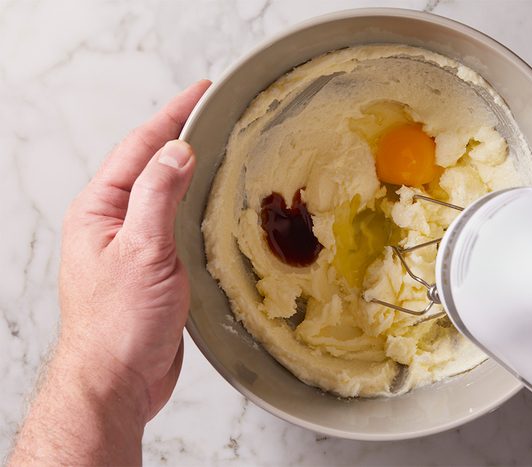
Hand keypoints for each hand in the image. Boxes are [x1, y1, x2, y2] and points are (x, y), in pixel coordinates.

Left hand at [10, 80, 209, 464]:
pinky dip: (195, 205)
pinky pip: (175, 222)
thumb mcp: (141, 251)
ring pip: (165, 194)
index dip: (172, 115)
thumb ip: (157, 197)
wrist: (117, 379)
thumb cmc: (118, 324)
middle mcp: (113, 221)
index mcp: (99, 209)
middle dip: (181, 134)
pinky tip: (214, 204)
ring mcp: (133, 244)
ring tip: (219, 147)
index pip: (139, 147)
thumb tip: (177, 151)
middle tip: (216, 112)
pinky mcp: (153, 267)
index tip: (201, 92)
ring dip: (190, 169)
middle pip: (150, 164)